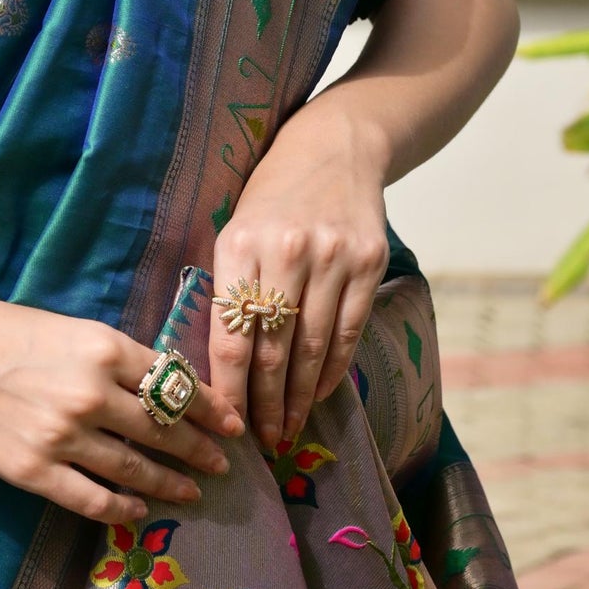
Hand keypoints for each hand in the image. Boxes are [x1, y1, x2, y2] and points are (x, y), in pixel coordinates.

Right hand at [0, 292, 242, 521]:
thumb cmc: (3, 331)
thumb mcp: (70, 329)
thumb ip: (115, 358)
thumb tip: (162, 386)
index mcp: (105, 348)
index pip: (176, 383)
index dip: (210, 408)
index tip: (231, 422)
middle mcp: (93, 394)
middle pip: (165, 429)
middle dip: (200, 448)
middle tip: (222, 462)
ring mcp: (65, 437)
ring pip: (136, 468)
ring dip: (171, 482)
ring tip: (192, 490)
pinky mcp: (36, 472)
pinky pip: (93, 499)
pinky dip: (122, 508)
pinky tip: (139, 511)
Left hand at [208, 98, 390, 453]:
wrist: (335, 147)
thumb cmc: (272, 196)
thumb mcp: (234, 229)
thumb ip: (229, 290)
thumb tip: (220, 369)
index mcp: (239, 245)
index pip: (231, 336)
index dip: (229, 389)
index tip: (226, 424)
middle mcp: (287, 252)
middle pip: (274, 350)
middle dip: (266, 405)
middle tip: (262, 441)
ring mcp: (333, 258)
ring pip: (313, 348)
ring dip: (300, 398)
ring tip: (288, 429)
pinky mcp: (368, 263)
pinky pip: (348, 332)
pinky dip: (332, 371)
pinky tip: (319, 393)